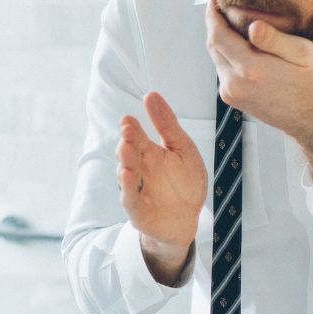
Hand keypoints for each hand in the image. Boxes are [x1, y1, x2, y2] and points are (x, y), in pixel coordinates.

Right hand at [117, 91, 206, 282]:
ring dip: (125, 161)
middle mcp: (138, 169)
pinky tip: (126, 174)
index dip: (131, 128)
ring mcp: (135, 188)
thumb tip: (150, 94)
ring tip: (126, 150)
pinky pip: (129, 197)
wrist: (187, 219)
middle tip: (127, 130)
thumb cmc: (184, 183)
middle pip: (129, 153)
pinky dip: (126, 186)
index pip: (136, 137)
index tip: (128, 119)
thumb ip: (167, 125)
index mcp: (149, 152)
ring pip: (125, 173)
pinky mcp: (136, 208)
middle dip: (127, 142)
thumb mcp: (182, 149)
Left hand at [204, 6, 312, 177]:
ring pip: (217, 59)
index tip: (214, 1)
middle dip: (215, 26)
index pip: (218, 36)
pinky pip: (222, 71)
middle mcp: (235, 83)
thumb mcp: (303, 54)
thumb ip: (275, 39)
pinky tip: (242, 49)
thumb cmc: (312, 84)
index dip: (212, 16)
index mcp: (251, 68)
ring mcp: (231, 93)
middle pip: (213, 47)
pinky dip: (227, 56)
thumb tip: (253, 26)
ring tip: (234, 26)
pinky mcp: (233, 99)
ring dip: (221, 42)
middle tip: (223, 9)